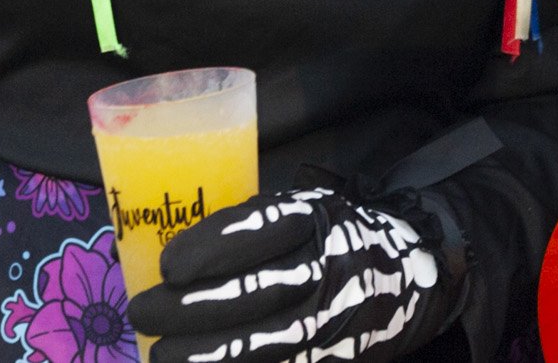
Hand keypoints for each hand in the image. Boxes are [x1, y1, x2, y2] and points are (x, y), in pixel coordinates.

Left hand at [126, 187, 458, 362]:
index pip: (260, 231)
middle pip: (253, 293)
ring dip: (205, 356)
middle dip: (190, 309)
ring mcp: (333, 322)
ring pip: (263, 345)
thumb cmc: (338, 236)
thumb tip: (177, 258)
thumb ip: (255, 227)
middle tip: (144, 313)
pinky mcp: (333, 360)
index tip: (167, 265)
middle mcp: (328, 269)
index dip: (210, 250)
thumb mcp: (309, 209)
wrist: (414, 275)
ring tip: (161, 354)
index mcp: (317, 220)